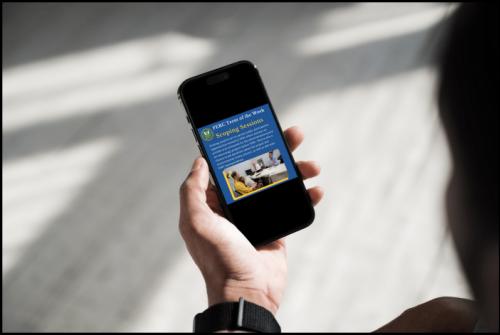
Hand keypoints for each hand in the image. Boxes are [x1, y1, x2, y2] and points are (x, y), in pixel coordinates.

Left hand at [179, 126, 322, 314]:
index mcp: (214, 201)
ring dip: (296, 170)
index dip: (241, 146)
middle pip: (258, 168)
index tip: (256, 128)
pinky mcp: (277, 226)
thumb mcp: (197, 222)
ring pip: (278, 183)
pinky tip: (316, 189)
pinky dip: (306, 195)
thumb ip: (193, 190)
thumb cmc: (219, 258)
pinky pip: (292, 204)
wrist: (248, 292)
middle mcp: (235, 205)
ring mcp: (257, 215)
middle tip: (293, 134)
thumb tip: (199, 161)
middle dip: (277, 150)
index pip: (228, 165)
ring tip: (312, 165)